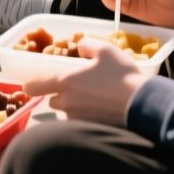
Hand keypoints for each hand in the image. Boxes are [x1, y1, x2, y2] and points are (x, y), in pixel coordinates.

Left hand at [20, 38, 150, 127]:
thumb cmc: (121, 75)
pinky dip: (87, 117)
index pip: (35, 87)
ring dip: (75, 107)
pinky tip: (102, 111)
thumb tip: (80, 47)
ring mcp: (78, 119)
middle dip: (62, 94)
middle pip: (54, 100)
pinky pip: (81, 123)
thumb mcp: (105, 49)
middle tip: (80, 87)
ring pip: (68, 113)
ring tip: (94, 99)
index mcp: (65, 82)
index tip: (31, 85)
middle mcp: (67, 103)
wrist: (142, 104)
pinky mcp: (90, 129)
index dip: (31, 86)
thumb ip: (86, 44)